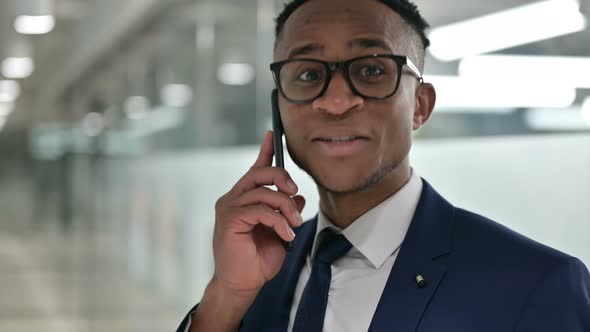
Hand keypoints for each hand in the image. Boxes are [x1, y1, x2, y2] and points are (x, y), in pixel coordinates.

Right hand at [211, 131, 304, 299]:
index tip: (273, 134)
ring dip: (286, 207)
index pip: (255, 169)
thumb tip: (297, 197)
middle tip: (296, 192)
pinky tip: (286, 234)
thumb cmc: (257, 261)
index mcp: (243, 199)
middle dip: (282, 177)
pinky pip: (261, 210)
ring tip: (295, 224)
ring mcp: (228, 208)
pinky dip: (278, 221)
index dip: (264, 151)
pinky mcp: (229, 220)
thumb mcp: (279, 231)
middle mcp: (232, 199)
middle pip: (259, 173)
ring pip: (264, 192)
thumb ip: (285, 212)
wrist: (242, 286)